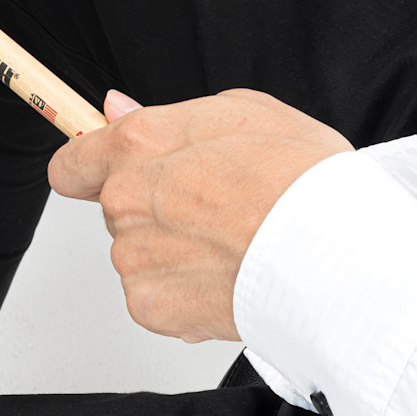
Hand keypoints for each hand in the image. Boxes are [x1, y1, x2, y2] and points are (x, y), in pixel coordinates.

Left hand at [48, 89, 350, 342]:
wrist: (343, 257)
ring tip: (236, 248)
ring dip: (173, 254)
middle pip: (117, 209)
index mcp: (139, 144)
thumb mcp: (244, 113)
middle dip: (154, 210)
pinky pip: (155, 299)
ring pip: (139, 254)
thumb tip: (117, 110)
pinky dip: (184, 297)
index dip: (87, 169)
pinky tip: (229, 281)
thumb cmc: (306, 181)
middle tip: (216, 213)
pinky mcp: (149, 305)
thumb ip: (167, 115)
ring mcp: (133, 255)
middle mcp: (124, 198)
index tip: (99, 176)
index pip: (73, 162)